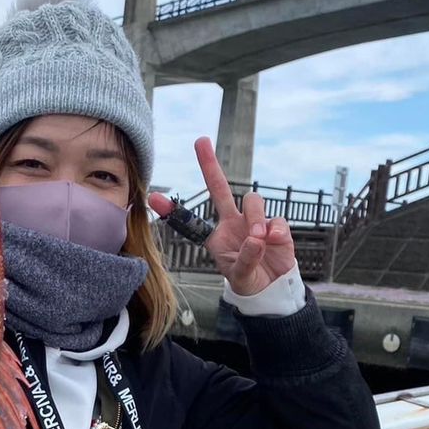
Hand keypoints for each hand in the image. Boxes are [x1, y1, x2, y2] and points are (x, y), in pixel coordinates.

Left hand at [148, 138, 296, 295]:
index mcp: (216, 236)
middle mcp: (233, 222)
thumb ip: (245, 259)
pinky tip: (273, 241)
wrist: (273, 286)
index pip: (192, 222)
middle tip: (200, 142)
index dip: (174, 211)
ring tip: (257, 238)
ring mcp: (254, 221)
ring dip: (255, 218)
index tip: (153, 198)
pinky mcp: (276, 225)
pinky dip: (274, 229)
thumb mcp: (240, 275)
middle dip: (210, 164)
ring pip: (252, 200)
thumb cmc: (249, 279)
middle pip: (220, 188)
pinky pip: (276, 218)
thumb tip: (256, 237)